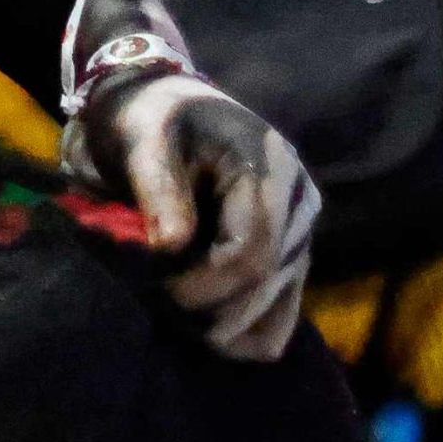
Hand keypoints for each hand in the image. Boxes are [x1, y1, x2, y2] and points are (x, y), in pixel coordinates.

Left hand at [62, 66, 317, 361]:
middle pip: (267, 280)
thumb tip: (172, 248)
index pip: (250, 249)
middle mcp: (297, 200)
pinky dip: (248, 331)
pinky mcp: (290, 253)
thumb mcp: (142, 141)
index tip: (158, 294)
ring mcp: (299, 229)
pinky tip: (207, 336)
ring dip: (227, 324)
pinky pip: (283, 310)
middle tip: (160, 315)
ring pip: (278, 302)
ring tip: (175, 323)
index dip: (205, 284)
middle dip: (214, 310)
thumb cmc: (146, 120)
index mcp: (268, 165)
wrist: (157, 105)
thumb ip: (158, 190)